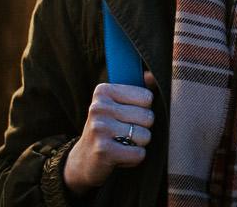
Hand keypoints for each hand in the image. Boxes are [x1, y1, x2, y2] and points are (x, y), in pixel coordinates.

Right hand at [63, 71, 157, 194]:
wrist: (83, 161)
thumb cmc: (106, 129)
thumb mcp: (116, 106)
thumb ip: (136, 90)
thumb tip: (153, 76)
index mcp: (103, 91)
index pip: (147, 97)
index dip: (143, 110)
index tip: (126, 116)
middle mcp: (99, 107)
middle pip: (148, 117)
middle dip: (142, 129)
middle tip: (124, 133)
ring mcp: (100, 128)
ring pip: (145, 136)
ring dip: (138, 145)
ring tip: (121, 144)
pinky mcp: (103, 151)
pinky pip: (139, 154)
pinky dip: (133, 159)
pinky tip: (119, 156)